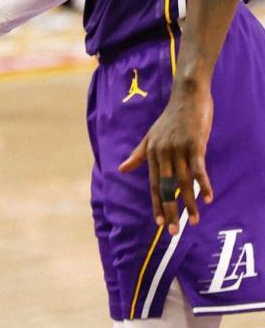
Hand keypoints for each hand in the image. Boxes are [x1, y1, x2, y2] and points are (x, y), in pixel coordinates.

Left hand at [119, 82, 213, 234]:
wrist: (186, 95)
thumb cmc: (170, 118)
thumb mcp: (150, 136)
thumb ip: (138, 155)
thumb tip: (121, 169)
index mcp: (153, 155)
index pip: (153, 185)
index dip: (156, 204)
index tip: (159, 223)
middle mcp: (163, 154)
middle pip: (166, 188)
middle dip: (170, 211)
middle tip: (173, 232)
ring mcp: (179, 149)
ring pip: (183, 182)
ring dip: (189, 203)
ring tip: (194, 221)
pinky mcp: (195, 144)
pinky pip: (198, 168)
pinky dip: (203, 184)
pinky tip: (207, 197)